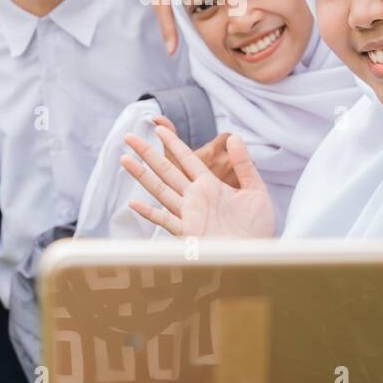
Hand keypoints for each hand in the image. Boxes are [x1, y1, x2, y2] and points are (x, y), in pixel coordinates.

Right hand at [121, 124, 274, 237]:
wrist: (258, 255)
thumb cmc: (257, 228)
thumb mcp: (255, 189)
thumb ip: (244, 164)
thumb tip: (233, 136)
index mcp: (210, 185)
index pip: (187, 159)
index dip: (172, 143)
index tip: (158, 127)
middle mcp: (195, 198)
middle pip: (166, 170)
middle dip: (147, 153)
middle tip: (129, 136)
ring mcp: (189, 215)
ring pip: (160, 190)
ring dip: (142, 175)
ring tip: (124, 159)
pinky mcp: (188, 233)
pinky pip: (165, 221)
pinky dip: (149, 213)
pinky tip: (134, 203)